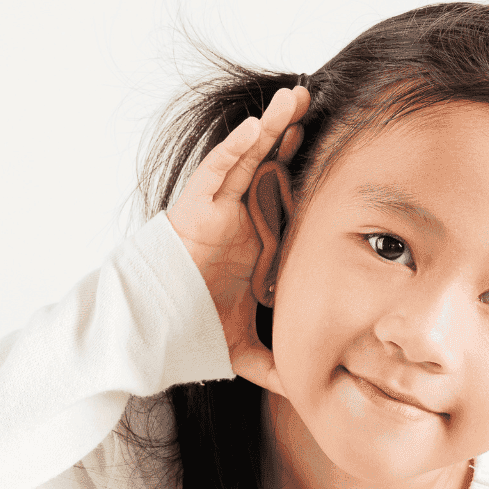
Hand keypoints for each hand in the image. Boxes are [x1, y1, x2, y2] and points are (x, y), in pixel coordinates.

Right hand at [165, 84, 309, 394]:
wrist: (145, 332)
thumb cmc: (187, 329)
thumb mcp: (240, 347)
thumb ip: (272, 362)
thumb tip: (306, 392)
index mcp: (252, 240)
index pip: (284, 194)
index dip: (308, 168)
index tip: (343, 146)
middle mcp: (235, 218)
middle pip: (269, 165)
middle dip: (292, 133)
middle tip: (322, 101)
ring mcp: (214, 211)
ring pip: (245, 159)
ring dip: (269, 127)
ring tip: (296, 97)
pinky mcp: (192, 211)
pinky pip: (214, 173)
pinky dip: (233, 150)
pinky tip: (255, 127)